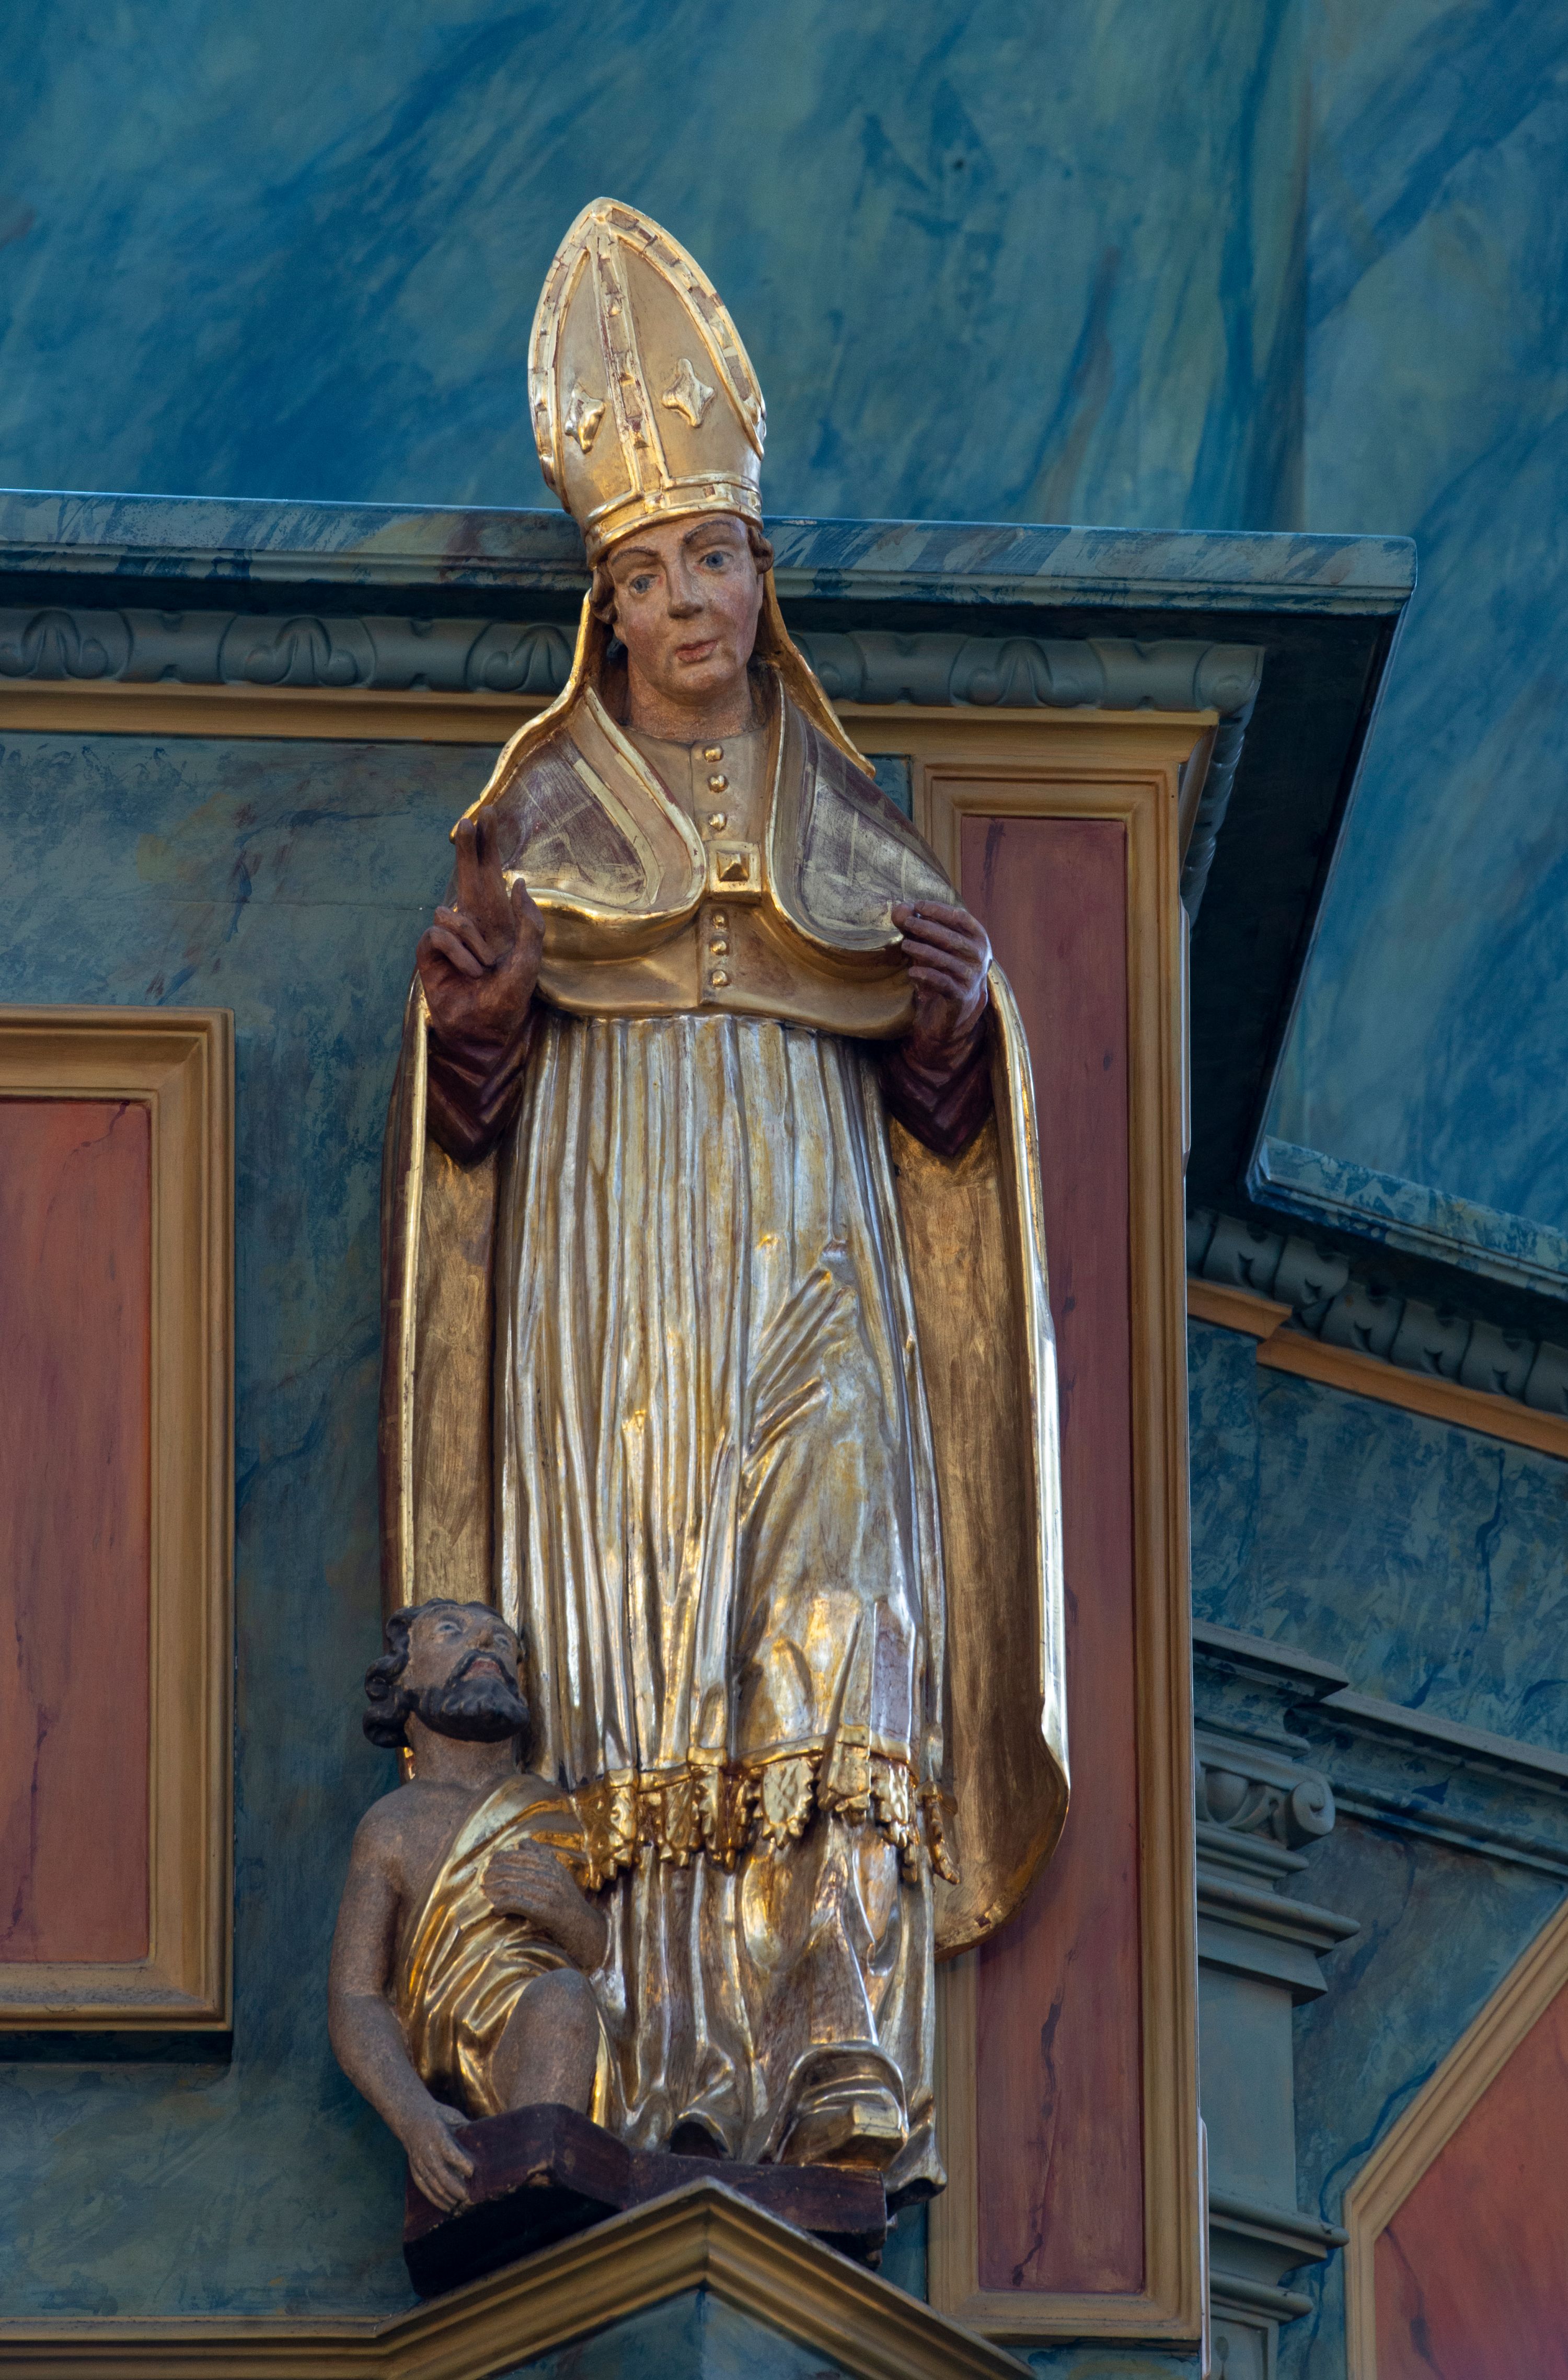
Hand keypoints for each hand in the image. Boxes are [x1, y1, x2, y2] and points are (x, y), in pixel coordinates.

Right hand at [401, 2100, 473, 2214]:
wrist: (411, 2116)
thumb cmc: (438, 2116)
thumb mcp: (452, 2116)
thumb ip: (466, 2129)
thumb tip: (487, 2135)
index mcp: (437, 2135)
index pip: (449, 2152)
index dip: (461, 2163)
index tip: (472, 2171)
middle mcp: (426, 2151)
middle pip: (440, 2174)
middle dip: (454, 2187)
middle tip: (468, 2196)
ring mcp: (419, 2162)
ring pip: (432, 2184)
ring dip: (446, 2196)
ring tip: (461, 2205)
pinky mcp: (415, 2170)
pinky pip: (424, 2188)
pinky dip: (435, 2199)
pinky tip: (447, 2206)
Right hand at [416, 810, 543, 1046]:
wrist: (484, 1029)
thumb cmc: (508, 998)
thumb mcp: (529, 959)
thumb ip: (528, 921)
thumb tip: (517, 881)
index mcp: (497, 921)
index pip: (491, 875)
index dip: (488, 846)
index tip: (488, 814)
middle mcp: (472, 923)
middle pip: (466, 874)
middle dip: (468, 848)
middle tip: (466, 821)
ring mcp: (450, 936)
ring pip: (452, 911)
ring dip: (473, 939)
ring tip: (486, 967)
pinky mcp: (429, 952)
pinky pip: (439, 933)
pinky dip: (458, 952)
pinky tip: (470, 972)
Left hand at [483, 1843, 606, 1969]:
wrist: (585, 1929)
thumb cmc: (567, 1903)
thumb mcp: (559, 1876)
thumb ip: (542, 1858)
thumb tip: (523, 1842)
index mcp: (554, 1866)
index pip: (525, 1855)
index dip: (504, 1857)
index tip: (490, 1861)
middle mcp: (553, 1877)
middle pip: (518, 1869)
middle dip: (496, 1872)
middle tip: (482, 1877)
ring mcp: (551, 1894)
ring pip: (516, 1885)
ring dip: (497, 1889)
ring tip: (485, 1892)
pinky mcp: (547, 1911)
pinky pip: (521, 1903)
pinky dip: (505, 1905)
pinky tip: (496, 1909)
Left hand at [891, 900, 990, 1063]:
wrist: (955, 1003)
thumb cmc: (944, 964)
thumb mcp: (931, 942)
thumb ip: (915, 924)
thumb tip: (900, 909)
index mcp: (978, 938)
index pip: (961, 918)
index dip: (940, 910)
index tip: (918, 905)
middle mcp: (980, 956)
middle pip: (952, 938)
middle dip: (927, 928)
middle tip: (907, 923)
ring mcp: (972, 976)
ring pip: (946, 960)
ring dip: (923, 951)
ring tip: (905, 945)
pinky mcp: (961, 994)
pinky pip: (943, 982)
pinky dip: (927, 975)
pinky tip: (911, 972)